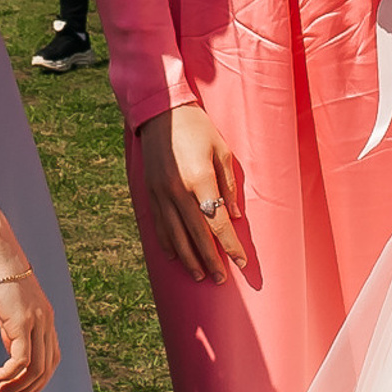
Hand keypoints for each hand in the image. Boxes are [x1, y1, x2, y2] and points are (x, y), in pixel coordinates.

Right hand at [0, 256, 61, 391]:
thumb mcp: (8, 308)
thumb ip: (13, 330)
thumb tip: (11, 353)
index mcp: (47, 318)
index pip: (52, 360)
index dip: (39, 383)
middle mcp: (47, 321)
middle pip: (45, 370)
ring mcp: (37, 321)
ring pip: (34, 369)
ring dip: (13, 387)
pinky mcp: (23, 321)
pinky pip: (21, 359)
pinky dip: (7, 374)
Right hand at [138, 103, 245, 279]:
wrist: (161, 112)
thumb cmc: (198, 128)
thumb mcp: (221, 150)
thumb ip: (228, 184)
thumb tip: (233, 215)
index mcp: (200, 179)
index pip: (217, 222)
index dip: (230, 244)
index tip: (241, 262)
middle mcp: (178, 190)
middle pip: (197, 235)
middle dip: (211, 259)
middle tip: (221, 279)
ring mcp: (161, 193)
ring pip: (175, 235)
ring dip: (189, 258)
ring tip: (200, 275)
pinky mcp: (150, 192)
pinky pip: (159, 225)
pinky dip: (168, 243)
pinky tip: (176, 256)